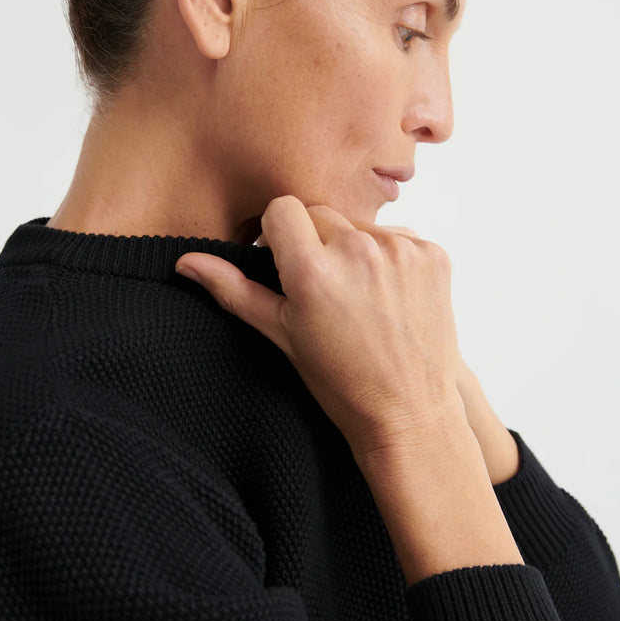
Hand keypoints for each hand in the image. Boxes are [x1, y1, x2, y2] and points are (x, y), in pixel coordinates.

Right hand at [257, 217, 519, 483]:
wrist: (409, 411)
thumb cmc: (341, 381)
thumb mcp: (281, 334)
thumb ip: (234, 289)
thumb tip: (186, 262)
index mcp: (312, 269)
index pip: (282, 208)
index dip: (278, 235)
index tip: (285, 263)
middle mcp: (358, 250)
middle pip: (320, 213)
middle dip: (315, 242)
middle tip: (323, 289)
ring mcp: (401, 250)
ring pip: (359, 225)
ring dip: (353, 249)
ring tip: (358, 297)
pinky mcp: (433, 254)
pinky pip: (397, 236)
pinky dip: (388, 258)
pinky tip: (387, 297)